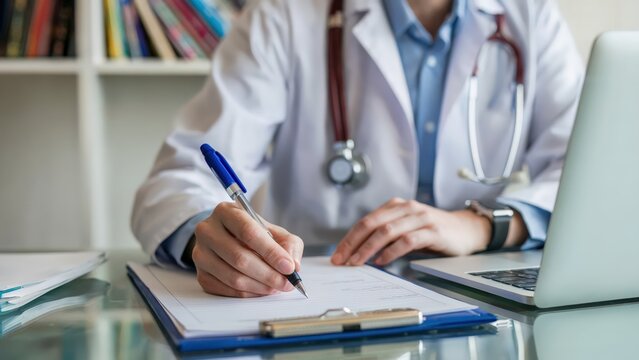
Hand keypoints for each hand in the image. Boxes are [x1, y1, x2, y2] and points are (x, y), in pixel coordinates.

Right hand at [192, 202, 303, 297]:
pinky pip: (226, 290)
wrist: (227, 239)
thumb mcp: (274, 231)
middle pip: (239, 257)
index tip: (288, 267)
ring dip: (260, 286)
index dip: (271, 252)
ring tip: (276, 287)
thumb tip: (293, 266)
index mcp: (226, 212)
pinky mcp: (201, 274)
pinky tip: (260, 289)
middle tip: (286, 283)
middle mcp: (208, 230)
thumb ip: (288, 245)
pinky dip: (248, 293)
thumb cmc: (254, 234)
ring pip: (233, 277)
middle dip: (268, 274)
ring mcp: (200, 254)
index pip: (248, 232)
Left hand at [331, 198, 492, 266]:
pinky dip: (392, 251)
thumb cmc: (432, 232)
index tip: (337, 255)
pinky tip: (382, 261)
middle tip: (342, 260)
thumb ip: (386, 235)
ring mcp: (420, 218)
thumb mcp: (406, 229)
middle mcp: (406, 208)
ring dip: (369, 248)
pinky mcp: (433, 231)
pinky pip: (407, 240)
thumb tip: (358, 252)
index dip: (349, 238)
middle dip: (353, 243)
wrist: (467, 229)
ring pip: (387, 231)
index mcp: (395, 206)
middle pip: (372, 224)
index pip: (366, 221)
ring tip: (358, 262)